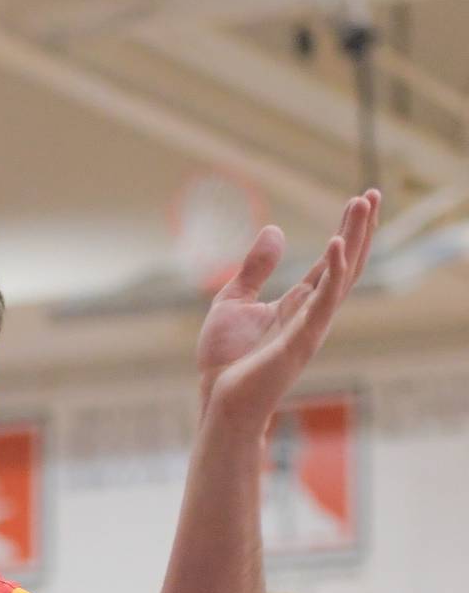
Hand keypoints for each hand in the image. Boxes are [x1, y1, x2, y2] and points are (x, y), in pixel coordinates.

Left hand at [196, 191, 377, 430]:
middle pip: (346, 263)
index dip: (347, 231)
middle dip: (361, 228)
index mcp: (299, 304)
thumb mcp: (234, 300)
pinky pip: (324, 302)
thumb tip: (276, 229)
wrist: (218, 399)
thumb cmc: (226, 360)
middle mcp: (312, 312)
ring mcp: (312, 325)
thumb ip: (255, 268)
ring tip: (362, 205)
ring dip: (355, 238)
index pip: (331, 262)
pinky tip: (337, 243)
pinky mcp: (302, 339)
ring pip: (343, 276)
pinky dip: (333, 272)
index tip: (361, 199)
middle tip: (373, 192)